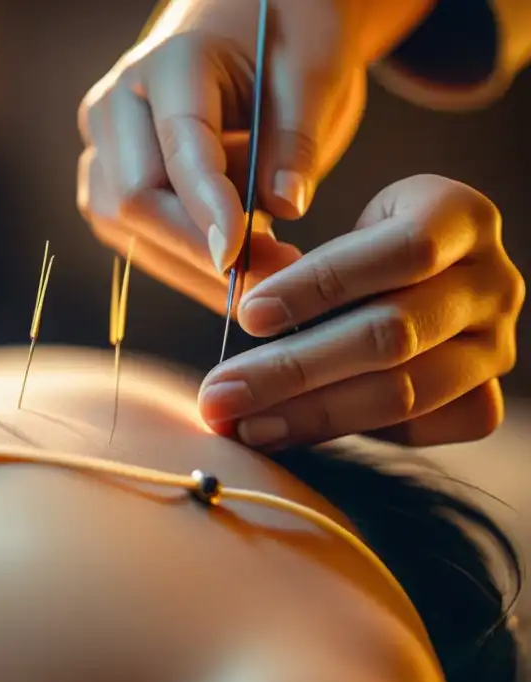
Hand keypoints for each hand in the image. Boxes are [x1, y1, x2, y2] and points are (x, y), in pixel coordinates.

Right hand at [77, 0, 432, 312]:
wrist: (246, 24)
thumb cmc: (282, 42)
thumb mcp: (312, 74)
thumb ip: (297, 140)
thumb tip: (286, 206)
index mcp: (170, 62)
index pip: (179, 149)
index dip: (207, 210)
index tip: (240, 259)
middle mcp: (118, 102)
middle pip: (135, 197)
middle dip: (199, 248)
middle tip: (273, 275)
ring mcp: (104, 142)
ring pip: (122, 225)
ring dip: (187, 264)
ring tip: (259, 274)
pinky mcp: (106, 177)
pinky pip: (129, 235)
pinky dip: (178, 261)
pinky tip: (227, 271)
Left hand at [198, 175, 524, 447]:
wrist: (415, 287)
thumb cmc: (358, 255)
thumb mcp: (333, 237)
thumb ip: (289, 263)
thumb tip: (239, 296)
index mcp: (458, 216)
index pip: (400, 252)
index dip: (320, 285)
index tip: (246, 315)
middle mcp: (491, 282)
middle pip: (392, 335)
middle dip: (292, 370)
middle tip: (218, 394)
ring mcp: (495, 346)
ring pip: (403, 392)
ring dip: (308, 414)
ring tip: (239, 425)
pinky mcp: (482, 396)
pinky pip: (422, 428)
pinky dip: (351, 433)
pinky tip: (287, 434)